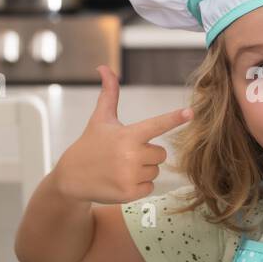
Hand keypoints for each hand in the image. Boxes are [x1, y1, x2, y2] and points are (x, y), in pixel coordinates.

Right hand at [51, 64, 192, 203]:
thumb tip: (104, 67)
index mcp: (127, 134)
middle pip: (161, 154)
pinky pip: (150, 187)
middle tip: (125, 154)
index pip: (156, 125)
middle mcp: (130, 154)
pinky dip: (139, 186)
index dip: (174, 118)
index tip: (191, 113)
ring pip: (156, 171)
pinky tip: (121, 181)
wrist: (71, 177)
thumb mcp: (100, 119)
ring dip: (143, 170)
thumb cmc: (91, 144)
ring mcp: (129, 175)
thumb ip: (109, 93)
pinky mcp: (129, 193)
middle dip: (147, 154)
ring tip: (120, 168)